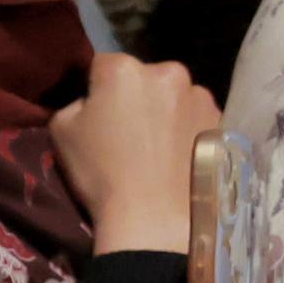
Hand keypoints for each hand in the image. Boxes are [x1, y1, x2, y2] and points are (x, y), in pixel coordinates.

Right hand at [48, 55, 219, 253]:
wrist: (156, 217)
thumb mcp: (63, 131)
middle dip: (136, 96)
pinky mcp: (221, 120)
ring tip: (158, 147)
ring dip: (166, 110)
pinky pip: (196, 116)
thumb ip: (75, 102)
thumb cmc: (102, 172)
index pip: (102, 65)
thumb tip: (92, 101)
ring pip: (174, 95)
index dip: (97, 89)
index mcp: (124, 68)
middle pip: (144, 77)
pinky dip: (188, 128)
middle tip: (130, 132)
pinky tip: (179, 154)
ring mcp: (200, 95)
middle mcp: (168, 71)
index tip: (99, 115)